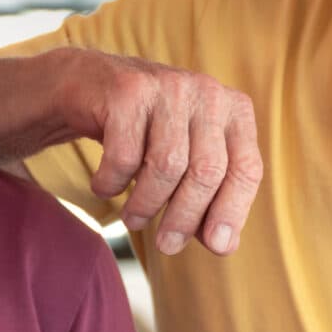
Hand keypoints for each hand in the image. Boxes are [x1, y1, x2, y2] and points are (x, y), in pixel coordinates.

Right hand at [57, 48, 262, 257]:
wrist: (85, 85)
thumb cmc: (144, 131)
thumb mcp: (185, 161)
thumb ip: (208, 200)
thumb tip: (224, 244)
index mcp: (233, 109)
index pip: (245, 168)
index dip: (233, 211)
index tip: (217, 246)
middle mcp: (207, 92)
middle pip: (207, 171)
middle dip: (185, 217)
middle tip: (167, 245)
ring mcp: (168, 86)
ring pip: (167, 166)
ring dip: (146, 204)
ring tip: (133, 218)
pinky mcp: (127, 90)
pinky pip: (125, 156)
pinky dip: (113, 182)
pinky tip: (105, 186)